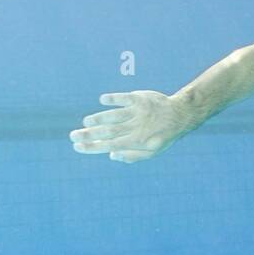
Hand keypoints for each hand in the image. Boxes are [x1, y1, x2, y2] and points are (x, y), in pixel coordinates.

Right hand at [69, 91, 202, 162]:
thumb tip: (111, 156)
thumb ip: (132, 156)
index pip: (110, 145)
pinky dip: (114, 98)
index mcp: (136, 141)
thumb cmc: (162, 136)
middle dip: (90, 134)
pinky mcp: (140, 99)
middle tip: (72, 135)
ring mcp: (137, 112)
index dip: (93, 146)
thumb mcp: (151, 152)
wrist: (180, 115)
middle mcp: (135, 127)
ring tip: (86, 122)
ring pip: (115, 116)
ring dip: (99, 118)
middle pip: (109, 131)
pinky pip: (125, 98)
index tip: (77, 146)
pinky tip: (102, 99)